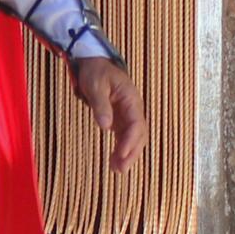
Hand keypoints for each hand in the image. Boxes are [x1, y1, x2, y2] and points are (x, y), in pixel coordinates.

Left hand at [69, 52, 144, 171]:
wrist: (94, 63)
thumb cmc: (96, 72)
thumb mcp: (95, 85)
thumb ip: (100, 105)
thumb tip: (105, 126)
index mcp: (131, 99)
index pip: (136, 123)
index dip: (130, 141)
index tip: (121, 154)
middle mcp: (133, 109)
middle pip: (139, 134)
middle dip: (131, 152)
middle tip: (120, 169)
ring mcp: (128, 115)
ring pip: (134, 138)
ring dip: (128, 154)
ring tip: (117, 170)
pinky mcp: (120, 119)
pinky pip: (125, 137)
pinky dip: (121, 149)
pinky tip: (114, 161)